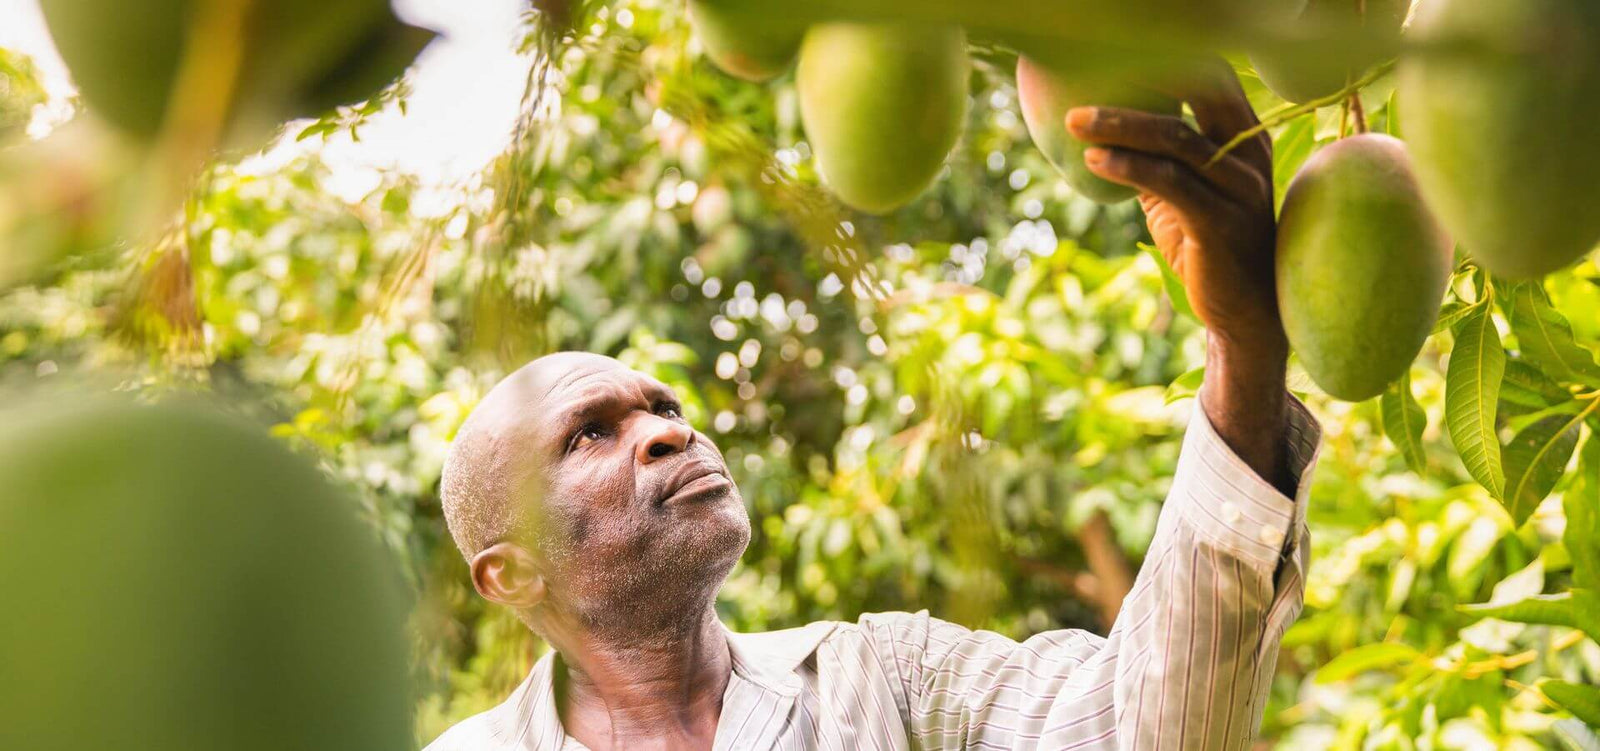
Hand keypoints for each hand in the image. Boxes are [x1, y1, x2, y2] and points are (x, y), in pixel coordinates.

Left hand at [1065, 63, 1292, 492]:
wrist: (1244, 313)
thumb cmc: (1209, 248)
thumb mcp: (1180, 197)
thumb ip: (1155, 160)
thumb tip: (1104, 133)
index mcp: (1245, 139)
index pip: (1212, 79)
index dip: (1171, 59)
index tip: (1116, 51)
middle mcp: (1249, 156)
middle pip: (1196, 95)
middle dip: (1142, 79)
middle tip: (1088, 78)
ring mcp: (1240, 188)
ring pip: (1176, 139)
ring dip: (1119, 126)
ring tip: (1075, 121)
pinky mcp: (1221, 223)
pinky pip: (1169, 182)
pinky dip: (1127, 166)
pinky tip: (1093, 160)